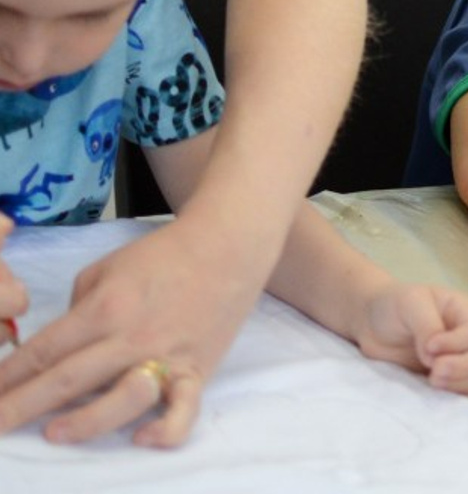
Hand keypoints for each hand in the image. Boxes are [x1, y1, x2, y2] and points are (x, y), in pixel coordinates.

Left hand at [0, 214, 268, 446]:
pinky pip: (183, 409)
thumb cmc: (164, 253)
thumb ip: (79, 307)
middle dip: (19, 408)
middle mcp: (131, 336)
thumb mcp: (108, 267)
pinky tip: (144, 439)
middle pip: (66, 380)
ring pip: (119, 400)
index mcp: (106, 306)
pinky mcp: (197, 370)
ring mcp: (166, 356)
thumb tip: (64, 346)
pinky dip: (165, 429)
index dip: (7, 378)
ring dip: (83, 422)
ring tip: (53, 433)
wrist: (228, 244)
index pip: (44, 350)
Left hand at [355, 284, 467, 397]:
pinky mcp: (455, 383)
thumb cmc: (394, 308)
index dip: (457, 343)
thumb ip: (426, 324)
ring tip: (432, 383)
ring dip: (462, 384)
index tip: (429, 347)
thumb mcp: (409, 303)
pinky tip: (437, 397)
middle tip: (434, 374)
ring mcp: (466, 361)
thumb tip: (436, 356)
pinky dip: (459, 401)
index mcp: (463, 311)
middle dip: (465, 368)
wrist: (374, 327)